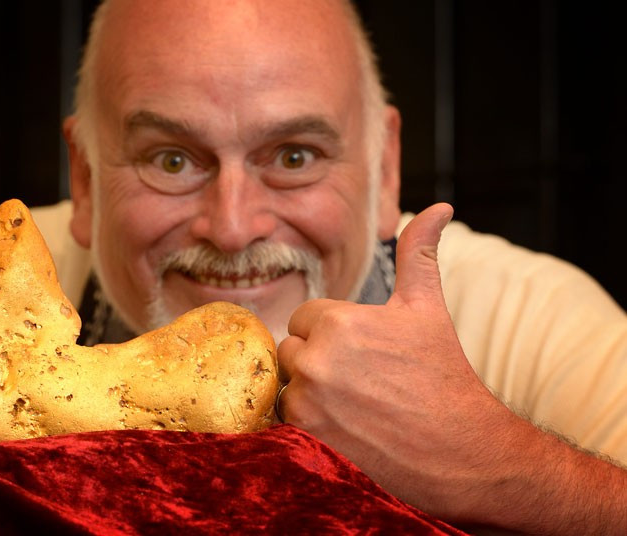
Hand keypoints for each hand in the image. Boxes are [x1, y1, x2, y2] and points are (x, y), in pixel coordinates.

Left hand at [277, 203, 522, 519]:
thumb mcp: (428, 309)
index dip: (330, 335)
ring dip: (309, 394)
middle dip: (316, 363)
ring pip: (286, 386)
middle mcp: (315, 359)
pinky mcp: (304, 438)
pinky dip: (305, 423)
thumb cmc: (445, 378)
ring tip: (353, 407)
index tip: (361, 355)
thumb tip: (439, 208)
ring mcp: (307, 401)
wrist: (463, 452)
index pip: (304, 319)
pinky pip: (282, 420)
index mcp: (338, 321)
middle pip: (290, 352)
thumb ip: (419, 254)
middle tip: (359, 384)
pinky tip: (341, 428)